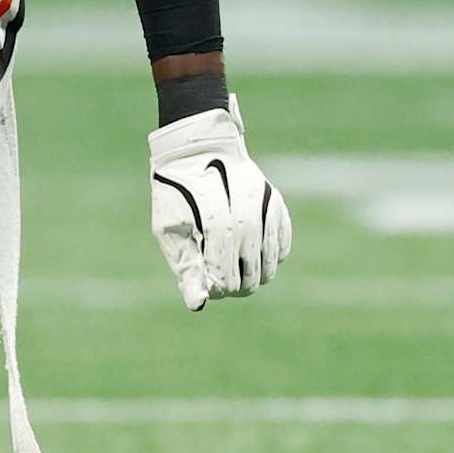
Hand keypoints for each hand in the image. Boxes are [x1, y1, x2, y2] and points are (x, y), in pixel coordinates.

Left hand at [148, 97, 290, 311]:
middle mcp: (247, 217)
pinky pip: (283, 246)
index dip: (215, 289)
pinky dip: (270, 255)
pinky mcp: (277, 205)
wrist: (197, 148)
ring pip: (271, 265)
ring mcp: (266, 210)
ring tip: (234, 265)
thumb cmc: (176, 193)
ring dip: (253, 274)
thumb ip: (187, 267)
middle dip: (234, 285)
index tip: (205, 283)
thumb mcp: (170, 229)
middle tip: (219, 277)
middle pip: (251, 277)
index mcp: (216, 224)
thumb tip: (198, 304)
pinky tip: (251, 249)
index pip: (225, 278)